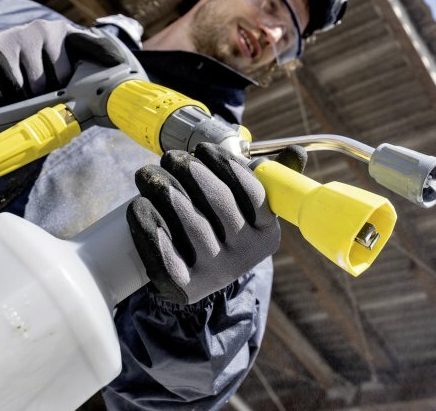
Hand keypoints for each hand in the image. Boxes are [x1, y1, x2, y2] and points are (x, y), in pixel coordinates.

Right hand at [0, 20, 127, 99]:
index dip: (108, 55)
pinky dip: (12, 94)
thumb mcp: (51, 63)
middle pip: (62, 76)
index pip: (92, 43)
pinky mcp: (0, 46)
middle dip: (54, 92)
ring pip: (37, 84)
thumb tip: (103, 97)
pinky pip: (15, 84)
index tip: (123, 66)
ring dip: (30, 96)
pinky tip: (7, 88)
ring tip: (24, 91)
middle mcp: (47, 29)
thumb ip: (74, 73)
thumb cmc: (25, 66)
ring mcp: (23, 35)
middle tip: (45, 95)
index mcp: (65, 33)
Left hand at [127, 144, 305, 303]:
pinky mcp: (182, 287)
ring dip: (165, 191)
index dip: (226, 165)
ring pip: (191, 224)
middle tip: (171, 157)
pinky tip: (139, 204)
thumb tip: (297, 151)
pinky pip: (164, 253)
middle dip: (191, 172)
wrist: (194, 280)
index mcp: (266, 235)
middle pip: (219, 204)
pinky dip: (148, 225)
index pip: (253, 193)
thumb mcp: (247, 209)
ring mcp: (214, 274)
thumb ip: (272, 178)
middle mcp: (244, 257)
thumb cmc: (220, 229)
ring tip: (148, 174)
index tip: (202, 148)